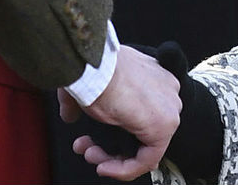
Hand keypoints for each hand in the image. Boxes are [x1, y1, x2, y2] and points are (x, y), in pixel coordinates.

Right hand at [57, 45, 180, 180]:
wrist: (94, 67)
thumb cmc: (93, 68)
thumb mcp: (87, 86)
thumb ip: (81, 104)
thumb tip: (70, 115)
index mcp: (153, 78)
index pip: (140, 115)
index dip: (112, 131)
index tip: (94, 139)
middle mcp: (166, 93)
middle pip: (140, 133)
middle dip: (109, 145)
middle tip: (88, 148)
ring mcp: (167, 109)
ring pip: (142, 148)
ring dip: (111, 158)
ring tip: (90, 153)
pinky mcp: (162, 126)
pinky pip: (147, 160)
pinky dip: (124, 169)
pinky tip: (104, 167)